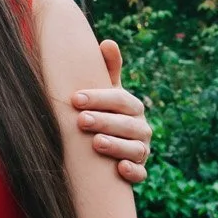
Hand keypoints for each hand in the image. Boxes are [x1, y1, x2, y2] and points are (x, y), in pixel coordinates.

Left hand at [71, 38, 149, 183]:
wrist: (110, 140)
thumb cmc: (104, 110)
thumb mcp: (105, 90)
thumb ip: (107, 69)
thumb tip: (107, 43)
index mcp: (132, 106)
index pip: (120, 100)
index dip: (99, 98)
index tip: (76, 99)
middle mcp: (141, 127)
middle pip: (127, 124)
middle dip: (104, 121)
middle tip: (81, 120)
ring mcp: (141, 150)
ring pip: (135, 149)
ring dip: (117, 146)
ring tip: (97, 143)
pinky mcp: (139, 170)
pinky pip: (141, 174)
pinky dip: (133, 172)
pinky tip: (120, 169)